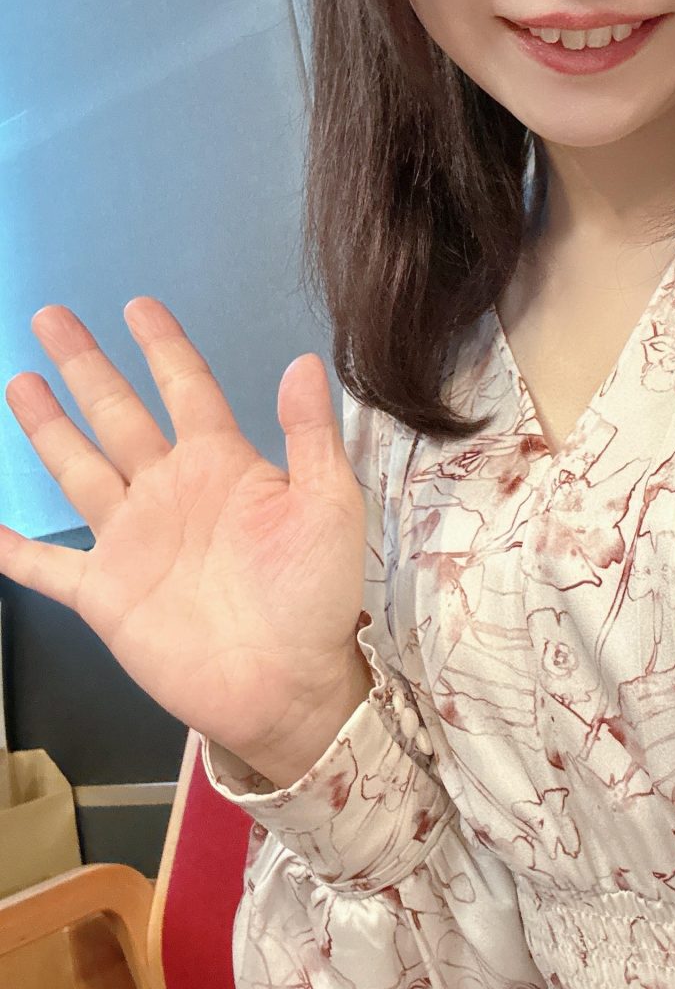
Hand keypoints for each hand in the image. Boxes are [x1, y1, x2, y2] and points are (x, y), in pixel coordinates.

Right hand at [0, 299, 368, 769]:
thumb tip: (303, 362)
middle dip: (85, 365)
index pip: (186, 387)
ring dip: (48, 426)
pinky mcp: (104, 592)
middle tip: (52, 317)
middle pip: (116, 413)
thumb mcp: (329, 504)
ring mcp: (132, 539)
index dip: (161, 346)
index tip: (137, 306)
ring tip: (20, 381)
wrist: (288, 682)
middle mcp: (169, 490)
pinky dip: (12, 547)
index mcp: (222, 463)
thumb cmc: (316, 593)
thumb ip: (311, 435)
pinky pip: (46, 564)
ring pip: (77, 467)